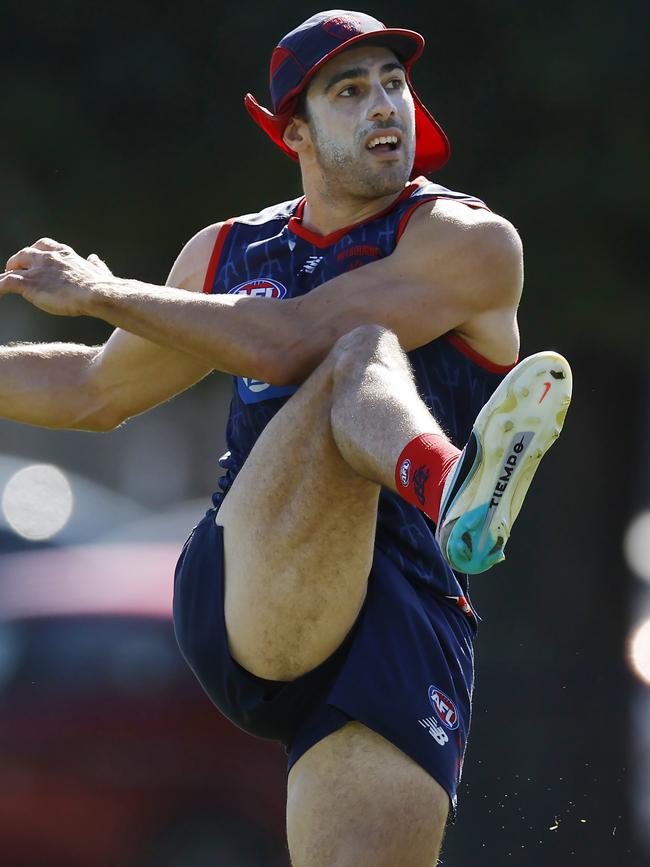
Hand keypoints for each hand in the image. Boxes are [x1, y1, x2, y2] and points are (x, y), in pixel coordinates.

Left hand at [0, 238, 114, 316]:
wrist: (98, 293)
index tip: (36, 257)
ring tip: (2, 280)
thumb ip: (95, 265)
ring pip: (13, 267)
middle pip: (26, 253)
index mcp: (65, 255)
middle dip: (19, 260)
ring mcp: (37, 270)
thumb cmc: (102, 286)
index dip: (38, 251)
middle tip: (14, 268)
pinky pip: (5, 282)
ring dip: (7, 273)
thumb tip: (94, 258)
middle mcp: (49, 258)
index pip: (46, 246)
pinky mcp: (29, 283)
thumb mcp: (100, 271)